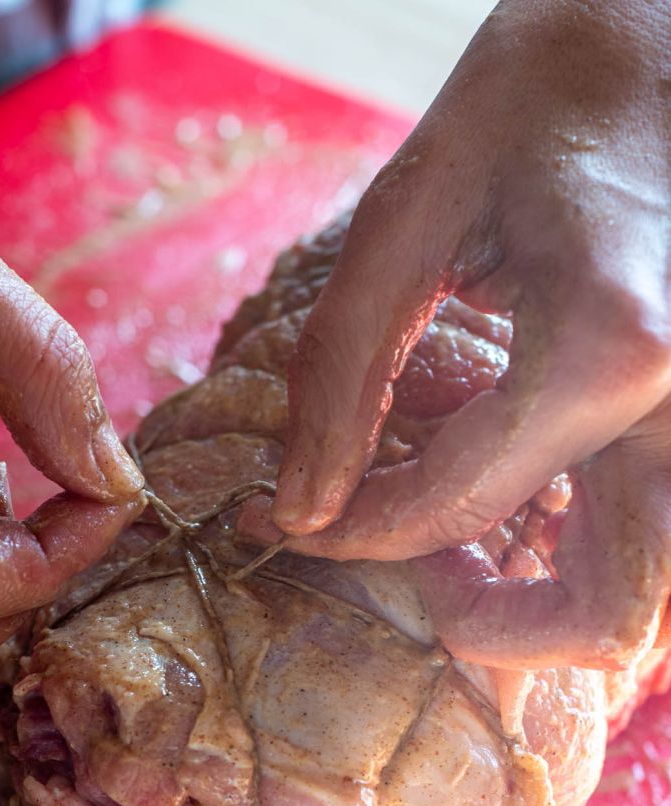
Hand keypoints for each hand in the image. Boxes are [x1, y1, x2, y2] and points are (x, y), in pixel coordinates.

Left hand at [272, 0, 670, 668]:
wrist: (666, 30)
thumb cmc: (542, 91)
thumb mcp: (412, 211)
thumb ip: (342, 370)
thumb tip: (299, 508)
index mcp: (613, 344)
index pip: (455, 506)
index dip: (354, 533)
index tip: (293, 519)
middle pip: (610, 611)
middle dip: (487, 624)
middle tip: (415, 573)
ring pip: (658, 596)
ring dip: (558, 609)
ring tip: (474, 554)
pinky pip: (663, 535)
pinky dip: (592, 556)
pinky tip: (527, 504)